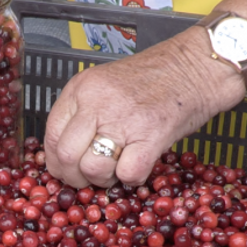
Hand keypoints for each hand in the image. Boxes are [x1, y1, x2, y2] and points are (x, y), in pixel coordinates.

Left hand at [44, 27, 245, 187]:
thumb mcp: (105, 87)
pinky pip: (128, 174)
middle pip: (66, 156)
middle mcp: (96, 102)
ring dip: (104, 180)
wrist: (196, 67)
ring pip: (93, 168)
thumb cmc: (154, 79)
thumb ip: (84, 114)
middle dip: (75, 178)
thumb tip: (67, 157)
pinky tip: (140, 165)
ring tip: (118, 169)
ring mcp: (123, 118)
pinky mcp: (151, 135)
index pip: (51, 135)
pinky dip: (132, 179)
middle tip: (90, 178)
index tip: (67, 170)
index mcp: (81, 89)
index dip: (56, 161)